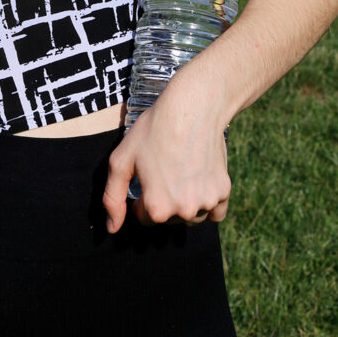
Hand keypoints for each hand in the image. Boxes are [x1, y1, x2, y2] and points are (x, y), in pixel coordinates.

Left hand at [103, 74, 231, 231]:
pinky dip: (207, 203)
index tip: (146, 175)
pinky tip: (199, 179)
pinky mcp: (224, 192)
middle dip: (163, 200)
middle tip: (164, 168)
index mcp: (157, 208)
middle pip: (168, 219)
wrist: (192, 108)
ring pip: (190, 217)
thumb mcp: (121, 160)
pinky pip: (214, 213)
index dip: (142, 196)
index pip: (144, 218)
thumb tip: (112, 228)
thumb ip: (112, 198)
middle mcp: (184, 212)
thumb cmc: (153, 130)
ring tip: (180, 171)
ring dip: (184, 203)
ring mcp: (206, 203)